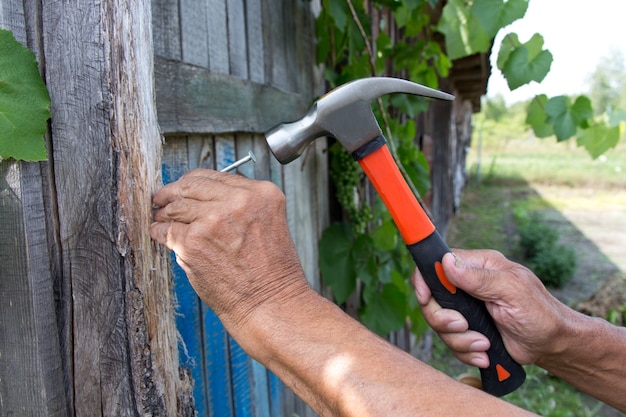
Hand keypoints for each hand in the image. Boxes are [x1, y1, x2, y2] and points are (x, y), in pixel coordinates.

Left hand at [150, 169, 309, 328]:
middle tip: (160, 198)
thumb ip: (240, 205)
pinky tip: (158, 233)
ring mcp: (214, 220)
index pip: (216, 176)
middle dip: (172, 192)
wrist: (270, 303)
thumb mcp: (268, 223)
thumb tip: (203, 197)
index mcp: (262, 193)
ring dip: (164, 212)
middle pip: (192, 186)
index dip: (193, 181)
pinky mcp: (193, 242)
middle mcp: (239, 201)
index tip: (182, 187)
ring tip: (159, 218)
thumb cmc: (270, 272)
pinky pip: (166, 230)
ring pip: (176, 206)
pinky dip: (158, 232)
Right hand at [412, 249, 570, 367]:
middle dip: (444, 320)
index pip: (437, 264)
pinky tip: (485, 353)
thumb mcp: (512, 290)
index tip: (427, 298)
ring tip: (484, 345)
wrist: (551, 345)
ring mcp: (466, 309)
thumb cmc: (540, 312)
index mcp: (477, 266)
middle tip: (465, 326)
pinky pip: (451, 343)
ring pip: (440, 325)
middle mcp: (467, 285)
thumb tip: (447, 262)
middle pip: (431, 300)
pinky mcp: (468, 330)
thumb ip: (478, 278)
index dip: (425, 281)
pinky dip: (466, 352)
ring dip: (460, 340)